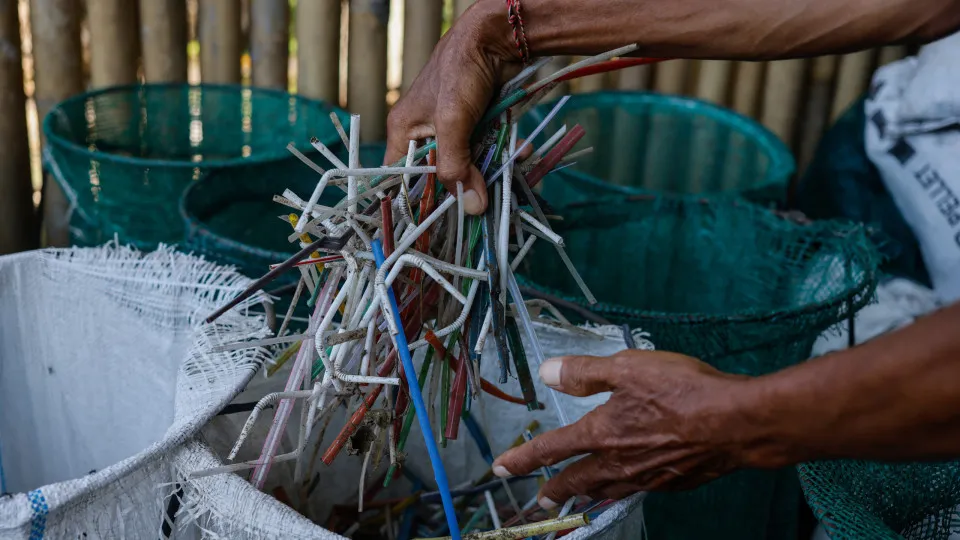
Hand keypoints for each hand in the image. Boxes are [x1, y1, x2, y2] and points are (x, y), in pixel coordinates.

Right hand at [384, 1, 519, 214]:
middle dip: (465, 191)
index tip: (442, 225)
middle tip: (484, 207)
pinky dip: (505, 156)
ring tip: (512, 182)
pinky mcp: (479, 125)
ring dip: (491, 174)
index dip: (419, 203)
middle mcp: (426, 134)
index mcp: (405, 132)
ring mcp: (456, 131)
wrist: (497, 35)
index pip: (402, 179)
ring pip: (470, 167)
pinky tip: (525, 154)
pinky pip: (489, 152)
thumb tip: (472, 208)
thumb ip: (457, 165)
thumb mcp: (453, 121)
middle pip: (441, 177)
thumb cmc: (461, 70)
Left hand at [491, 351, 762, 508]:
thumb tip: (547, 372)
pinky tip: (630, 483)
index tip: (501, 468)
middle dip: (554, 489)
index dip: (522, 458)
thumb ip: (585, 372)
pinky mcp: (673, 482)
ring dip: (586, 494)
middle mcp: (619, 462)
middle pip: (576, 480)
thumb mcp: (628, 368)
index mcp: (601, 433)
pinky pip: (638, 490)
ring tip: (578, 497)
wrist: (736, 423)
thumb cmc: (683, 391)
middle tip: (540, 498)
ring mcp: (647, 477)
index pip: (550, 449)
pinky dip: (624, 489)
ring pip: (607, 490)